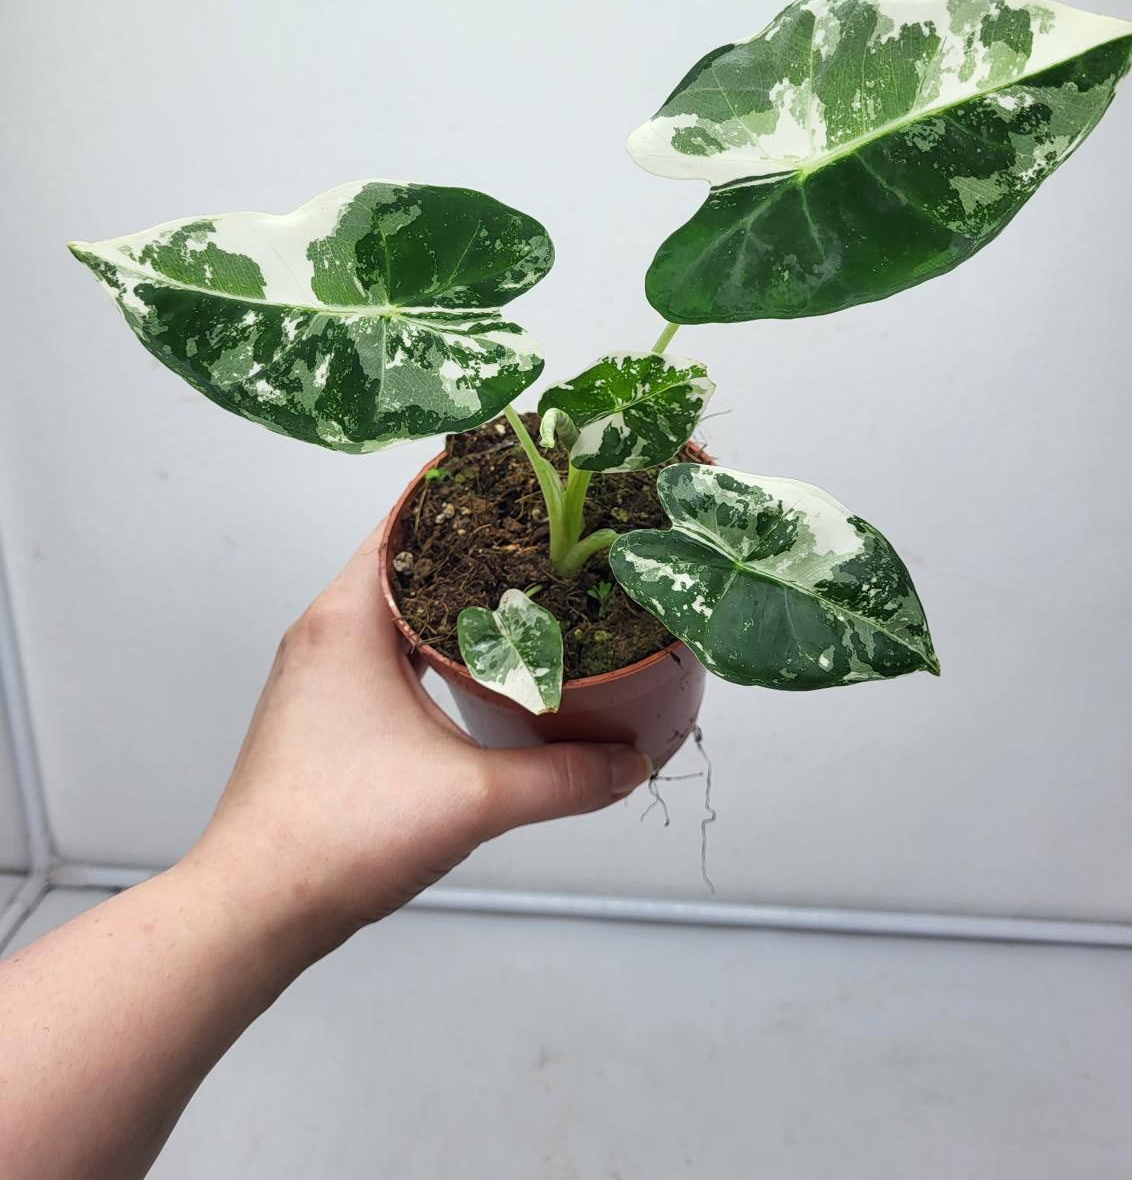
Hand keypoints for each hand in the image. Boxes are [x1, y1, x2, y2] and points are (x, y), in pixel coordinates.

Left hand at [185, 519, 651, 951]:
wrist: (253, 909)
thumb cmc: (335, 836)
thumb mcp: (472, 798)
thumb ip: (563, 776)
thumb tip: (628, 763)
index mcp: (348, 619)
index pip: (408, 517)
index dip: (469, 489)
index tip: (525, 470)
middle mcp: (326, 631)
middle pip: (408, 555)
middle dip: (477, 541)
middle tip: (546, 529)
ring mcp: (320, 672)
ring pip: (398, 606)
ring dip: (454, 596)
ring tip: (525, 589)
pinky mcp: (324, 712)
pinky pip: (388, 648)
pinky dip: (435, 641)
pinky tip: (480, 666)